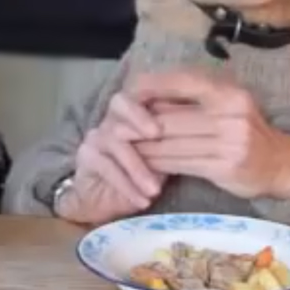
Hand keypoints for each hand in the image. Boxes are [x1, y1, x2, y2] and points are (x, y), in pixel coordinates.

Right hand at [58, 93, 166, 225]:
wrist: (105, 200)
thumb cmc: (143, 175)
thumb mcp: (165, 158)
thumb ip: (176, 142)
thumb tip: (202, 133)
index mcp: (136, 112)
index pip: (141, 89)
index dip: (155, 93)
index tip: (176, 113)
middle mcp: (114, 117)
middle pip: (120, 102)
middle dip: (139, 116)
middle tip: (157, 135)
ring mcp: (97, 135)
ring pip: (115, 140)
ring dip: (137, 167)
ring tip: (155, 190)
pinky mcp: (86, 156)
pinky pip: (106, 166)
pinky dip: (126, 185)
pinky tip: (142, 201)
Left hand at [129, 71, 289, 200]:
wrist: (282, 164)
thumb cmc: (245, 130)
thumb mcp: (224, 105)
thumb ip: (188, 101)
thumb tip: (142, 95)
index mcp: (226, 90)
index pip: (179, 82)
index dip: (148, 88)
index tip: (125, 96)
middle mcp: (229, 111)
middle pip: (168, 118)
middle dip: (138, 125)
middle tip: (115, 129)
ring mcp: (229, 141)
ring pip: (170, 143)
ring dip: (142, 148)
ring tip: (124, 148)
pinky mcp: (224, 167)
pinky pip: (179, 164)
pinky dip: (157, 165)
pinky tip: (144, 165)